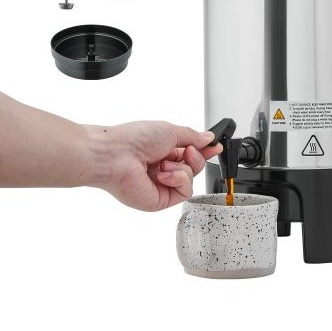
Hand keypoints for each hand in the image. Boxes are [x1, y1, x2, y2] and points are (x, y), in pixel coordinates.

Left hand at [87, 122, 222, 210]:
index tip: (216, 147)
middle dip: (195, 157)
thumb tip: (208, 138)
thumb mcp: (169, 130)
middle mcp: (162, 168)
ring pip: (191, 180)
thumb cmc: (133, 139)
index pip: (190, 153)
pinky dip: (178, 180)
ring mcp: (161, 185)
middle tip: (186, 151)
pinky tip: (162, 175)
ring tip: (163, 163)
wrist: (115, 156)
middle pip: (194, 167)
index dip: (204, 150)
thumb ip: (192, 136)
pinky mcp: (160, 200)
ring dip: (182, 169)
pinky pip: (184, 192)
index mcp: (163, 150)